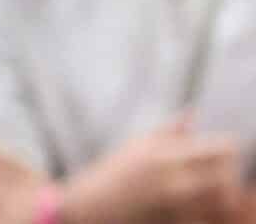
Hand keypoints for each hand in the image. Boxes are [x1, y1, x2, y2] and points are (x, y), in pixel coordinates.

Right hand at [66, 120, 250, 223]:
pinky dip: (212, 212)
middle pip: (228, 175)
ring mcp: (178, 206)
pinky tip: (203, 207)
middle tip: (224, 174)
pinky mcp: (178, 223)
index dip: (228, 148)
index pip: (222, 148)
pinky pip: (209, 217)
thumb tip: (194, 112)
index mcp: (166, 155)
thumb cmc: (114, 173)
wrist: (93, 207)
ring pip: (224, 201)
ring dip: (225, 195)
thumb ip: (170, 130)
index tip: (223, 152)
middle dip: (230, 174)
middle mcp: (175, 180)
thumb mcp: (138, 145)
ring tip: (216, 192)